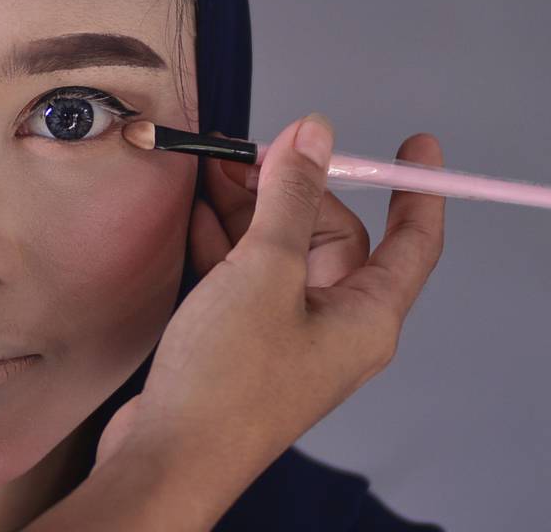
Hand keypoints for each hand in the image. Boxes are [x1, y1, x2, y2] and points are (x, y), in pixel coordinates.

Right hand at [83, 112, 444, 529]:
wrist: (169, 455)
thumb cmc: (228, 377)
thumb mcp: (264, 270)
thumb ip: (290, 196)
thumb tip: (315, 134)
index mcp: (365, 315)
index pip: (412, 242)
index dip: (418, 191)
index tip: (416, 146)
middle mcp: (332, 325)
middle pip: (330, 235)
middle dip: (293, 187)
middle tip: (250, 150)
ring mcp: (286, 335)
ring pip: (280, 252)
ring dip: (250, 209)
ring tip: (213, 168)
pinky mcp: (243, 343)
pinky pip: (246, 277)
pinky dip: (225, 242)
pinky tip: (198, 214)